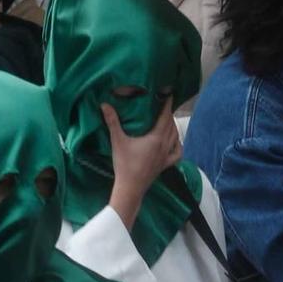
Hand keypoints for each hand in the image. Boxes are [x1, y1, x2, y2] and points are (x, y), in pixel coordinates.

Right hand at [104, 96, 180, 230]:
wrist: (130, 187)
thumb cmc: (124, 164)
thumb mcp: (117, 141)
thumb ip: (112, 122)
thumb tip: (104, 104)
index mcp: (156, 138)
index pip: (165, 117)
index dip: (167, 105)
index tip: (168, 94)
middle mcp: (165, 145)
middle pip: (171, 126)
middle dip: (168, 114)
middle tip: (164, 105)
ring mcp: (167, 156)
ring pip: (175, 137)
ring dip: (173, 127)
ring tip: (167, 120)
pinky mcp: (165, 165)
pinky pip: (177, 152)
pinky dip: (178, 145)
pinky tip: (174, 142)